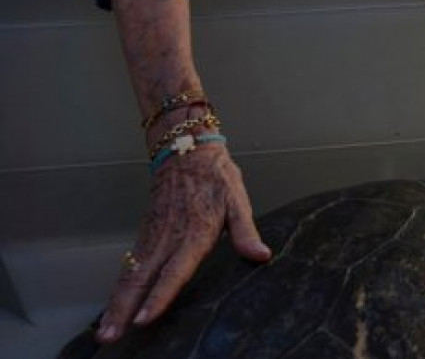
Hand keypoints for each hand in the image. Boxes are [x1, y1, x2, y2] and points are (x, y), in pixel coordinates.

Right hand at [95, 144, 271, 342]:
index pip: (174, 271)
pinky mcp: (146, 232)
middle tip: (111, 336)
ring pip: (131, 274)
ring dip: (117, 302)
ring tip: (106, 331)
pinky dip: (119, 286)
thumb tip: (260, 255)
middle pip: (142, 278)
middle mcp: (170, 238)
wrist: (186, 148)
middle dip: (126, 309)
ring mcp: (155, 235)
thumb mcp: (237, 199)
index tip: (145, 318)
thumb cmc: (215, 175)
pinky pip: (130, 263)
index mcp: (194, 233)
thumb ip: (245, 231)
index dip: (160, 295)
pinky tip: (113, 305)